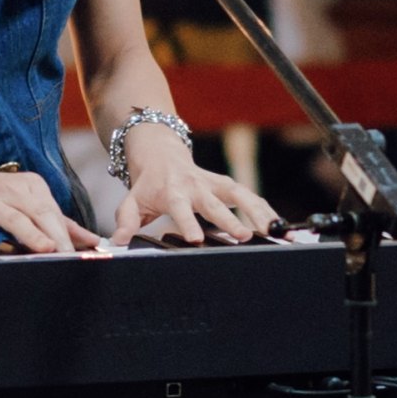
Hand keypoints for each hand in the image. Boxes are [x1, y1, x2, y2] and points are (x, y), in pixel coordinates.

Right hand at [0, 163, 96, 255]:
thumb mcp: (29, 201)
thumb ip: (60, 221)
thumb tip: (92, 239)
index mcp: (31, 186)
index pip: (53, 212)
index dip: (68, 233)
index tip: (80, 254)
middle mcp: (12, 190)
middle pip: (40, 213)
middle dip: (56, 235)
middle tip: (69, 255)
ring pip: (13, 218)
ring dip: (30, 234)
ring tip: (46, 248)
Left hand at [109, 123, 275, 247]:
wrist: (161, 154)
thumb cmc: (147, 184)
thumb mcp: (132, 201)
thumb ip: (126, 222)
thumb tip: (117, 243)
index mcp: (172, 192)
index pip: (180, 208)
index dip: (188, 222)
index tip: (196, 238)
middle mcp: (196, 186)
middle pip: (215, 204)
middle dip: (231, 220)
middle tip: (245, 236)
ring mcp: (214, 183)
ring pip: (240, 195)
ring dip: (258, 212)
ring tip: (274, 231)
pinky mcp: (227, 184)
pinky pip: (249, 196)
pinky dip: (264, 209)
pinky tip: (278, 225)